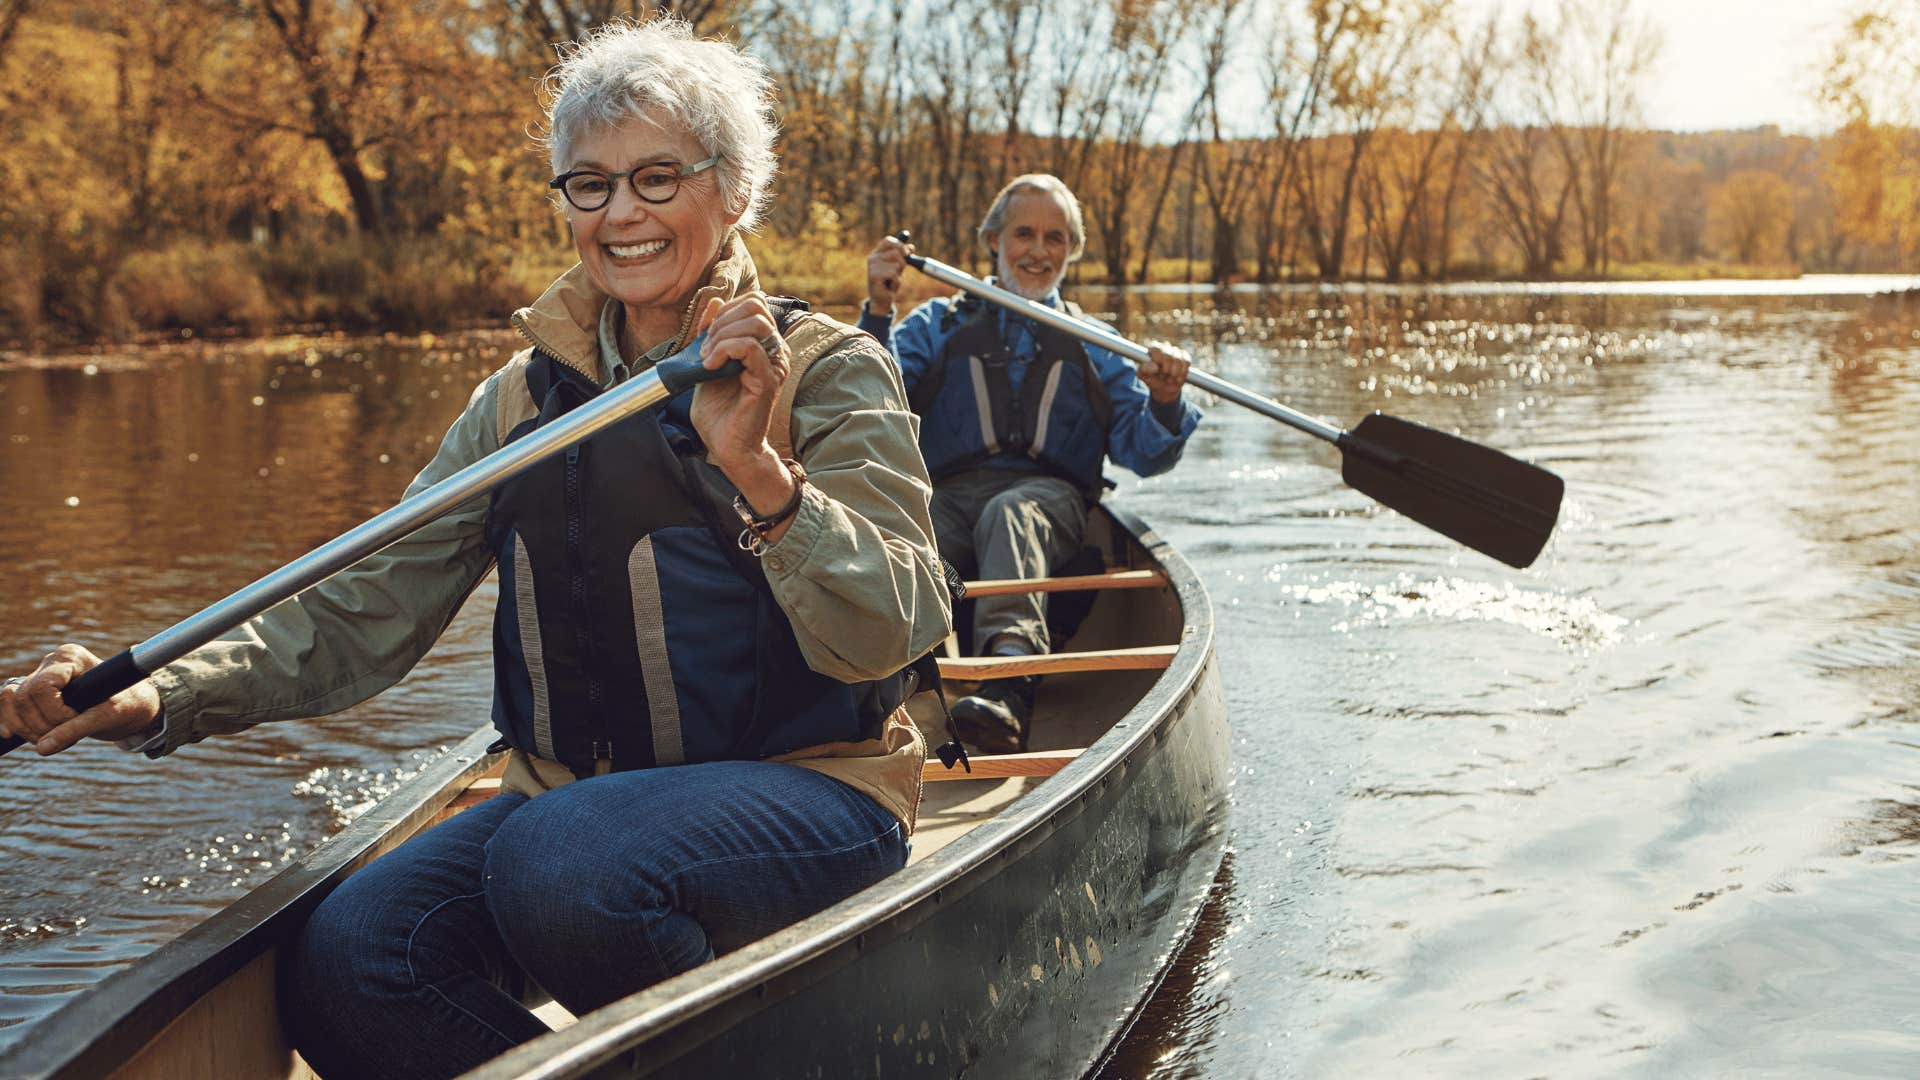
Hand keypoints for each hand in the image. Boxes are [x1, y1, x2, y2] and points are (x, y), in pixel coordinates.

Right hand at [0, 645, 160, 755]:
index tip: (77, 721)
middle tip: (68, 736)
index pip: (41, 687)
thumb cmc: (127, 704)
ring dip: (28, 728)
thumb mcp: (107, 717)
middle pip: (23, 698)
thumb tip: (42, 748)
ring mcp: (40, 676)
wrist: (134, 706)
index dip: (54, 713)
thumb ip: (75, 730)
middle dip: (41, 725)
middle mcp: (51, 663)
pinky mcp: (35, 693)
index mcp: (70, 657)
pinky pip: (9, 706)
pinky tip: (10, 734)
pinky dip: (11, 722)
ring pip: (12, 703)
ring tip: (55, 739)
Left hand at [690, 289, 787, 460]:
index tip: (706, 337)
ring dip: (722, 335)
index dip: (725, 311)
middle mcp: (775, 351)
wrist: (726, 446)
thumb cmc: (719, 411)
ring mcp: (774, 364)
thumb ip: (712, 333)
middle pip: (756, 306)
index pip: (753, 303)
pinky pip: (749, 347)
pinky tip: (710, 366)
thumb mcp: (708, 362)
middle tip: (705, 348)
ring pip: (755, 322)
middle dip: (722, 321)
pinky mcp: (768, 379)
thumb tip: (714, 302)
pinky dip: (724, 349)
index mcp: (764, 345)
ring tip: (707, 358)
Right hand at [866, 234, 913, 314]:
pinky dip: (895, 281)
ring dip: (898, 274)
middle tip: (896, 272)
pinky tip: (889, 286)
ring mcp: (872, 266)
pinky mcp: (874, 276)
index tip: (908, 252)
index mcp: (877, 253)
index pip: (889, 240)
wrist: (881, 300)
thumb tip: (911, 247)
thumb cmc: (889, 283)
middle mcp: (873, 258)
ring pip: (896, 264)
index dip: (900, 244)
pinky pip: (893, 274)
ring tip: (891, 280)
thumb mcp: (898, 267)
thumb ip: (903, 256)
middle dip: (902, 263)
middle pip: (896, 251)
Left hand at [1138, 341, 1190, 403]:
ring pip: (1178, 360)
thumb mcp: (1143, 376)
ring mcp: (1176, 351)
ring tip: (1169, 379)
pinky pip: (1186, 363)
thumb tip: (1154, 367)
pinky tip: (1177, 378)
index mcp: (1153, 349)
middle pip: (1168, 355)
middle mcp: (1165, 347)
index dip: (1158, 359)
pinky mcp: (1185, 357)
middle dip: (1166, 370)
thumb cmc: (1152, 379)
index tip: (1157, 370)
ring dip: (1174, 374)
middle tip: (1162, 376)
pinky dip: (1182, 373)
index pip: (1156, 348)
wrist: (1164, 388)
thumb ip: (1144, 370)